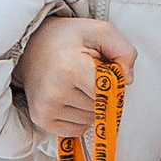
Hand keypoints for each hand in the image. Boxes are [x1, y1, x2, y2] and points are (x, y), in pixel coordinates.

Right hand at [13, 14, 135, 139]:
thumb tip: (128, 81)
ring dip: (90, 106)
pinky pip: (76, 130)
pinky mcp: (41, 119)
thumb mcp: (100, 31)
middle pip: (100, 107)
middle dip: (101, 93)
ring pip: (90, 120)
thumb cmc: (69, 38)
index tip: (104, 68)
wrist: (32, 45)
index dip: (112, 83)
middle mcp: (55, 92)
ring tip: (76, 83)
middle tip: (86, 73)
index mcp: (70, 68)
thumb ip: (124, 51)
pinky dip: (80, 117)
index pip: (107, 92)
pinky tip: (70, 98)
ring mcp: (46, 108)